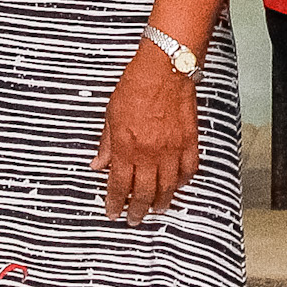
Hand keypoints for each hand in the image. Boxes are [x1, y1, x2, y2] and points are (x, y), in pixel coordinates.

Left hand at [91, 41, 199, 221]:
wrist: (165, 68)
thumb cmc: (136, 86)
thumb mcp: (111, 114)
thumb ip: (106, 143)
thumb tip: (97, 164)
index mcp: (126, 147)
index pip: (119, 185)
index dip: (115, 202)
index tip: (113, 212)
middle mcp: (149, 153)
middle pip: (144, 192)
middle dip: (137, 209)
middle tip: (134, 218)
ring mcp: (172, 149)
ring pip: (168, 187)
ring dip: (161, 201)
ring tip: (157, 208)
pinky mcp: (189, 142)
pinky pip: (188, 170)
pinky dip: (182, 181)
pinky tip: (177, 185)